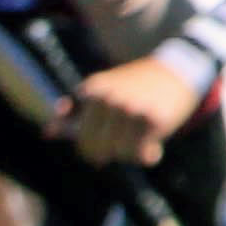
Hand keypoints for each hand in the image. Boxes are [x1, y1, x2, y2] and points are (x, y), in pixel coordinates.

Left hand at [59, 54, 206, 167]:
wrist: (178, 70)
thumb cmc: (134, 85)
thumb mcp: (102, 90)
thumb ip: (74, 113)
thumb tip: (47, 132)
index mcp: (92, 91)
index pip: (82, 140)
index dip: (92, 147)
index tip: (105, 141)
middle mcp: (109, 99)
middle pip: (97, 150)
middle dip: (110, 151)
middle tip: (125, 140)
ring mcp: (131, 109)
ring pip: (119, 154)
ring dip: (130, 152)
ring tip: (140, 135)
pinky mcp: (154, 119)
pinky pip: (140, 155)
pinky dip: (147, 155)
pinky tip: (152, 144)